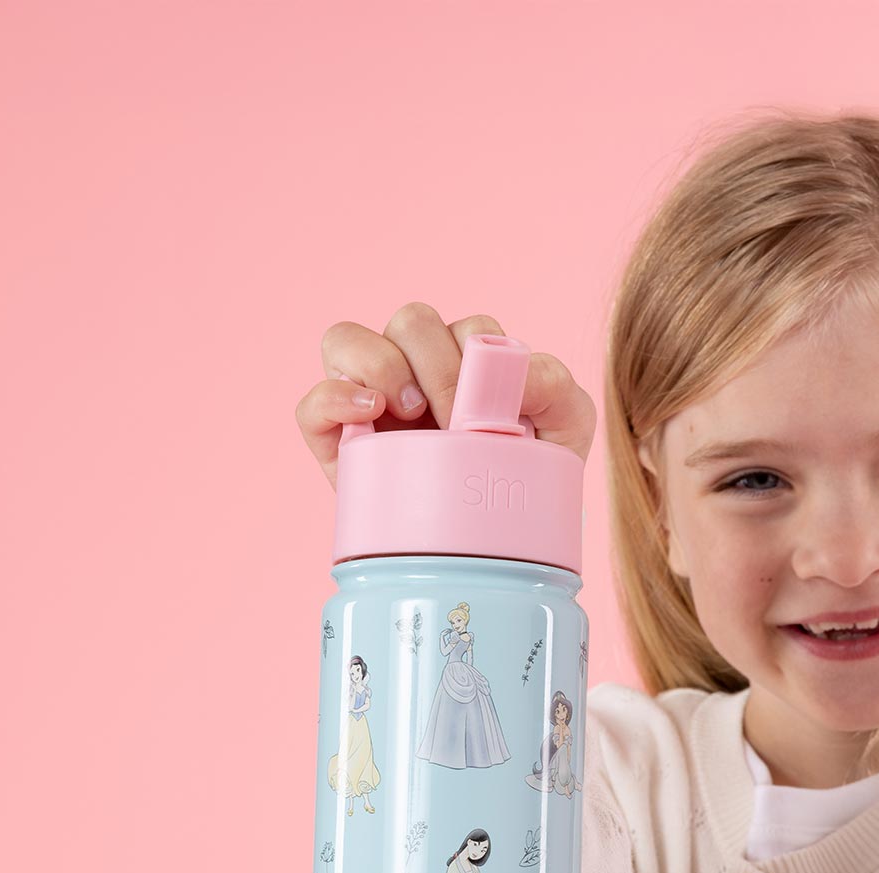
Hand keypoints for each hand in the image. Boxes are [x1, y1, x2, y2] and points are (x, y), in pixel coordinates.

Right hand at [295, 303, 596, 488]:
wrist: (505, 543)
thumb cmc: (535, 472)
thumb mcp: (566, 425)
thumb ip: (553, 383)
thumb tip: (508, 367)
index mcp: (467, 356)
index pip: (465, 327)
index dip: (477, 355)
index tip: (492, 407)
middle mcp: (415, 367)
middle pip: (409, 322)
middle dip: (438, 367)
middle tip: (457, 424)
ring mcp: (371, 400)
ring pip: (346, 339)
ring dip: (382, 366)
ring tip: (412, 413)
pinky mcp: (337, 440)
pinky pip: (312, 402)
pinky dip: (334, 398)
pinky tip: (369, 413)